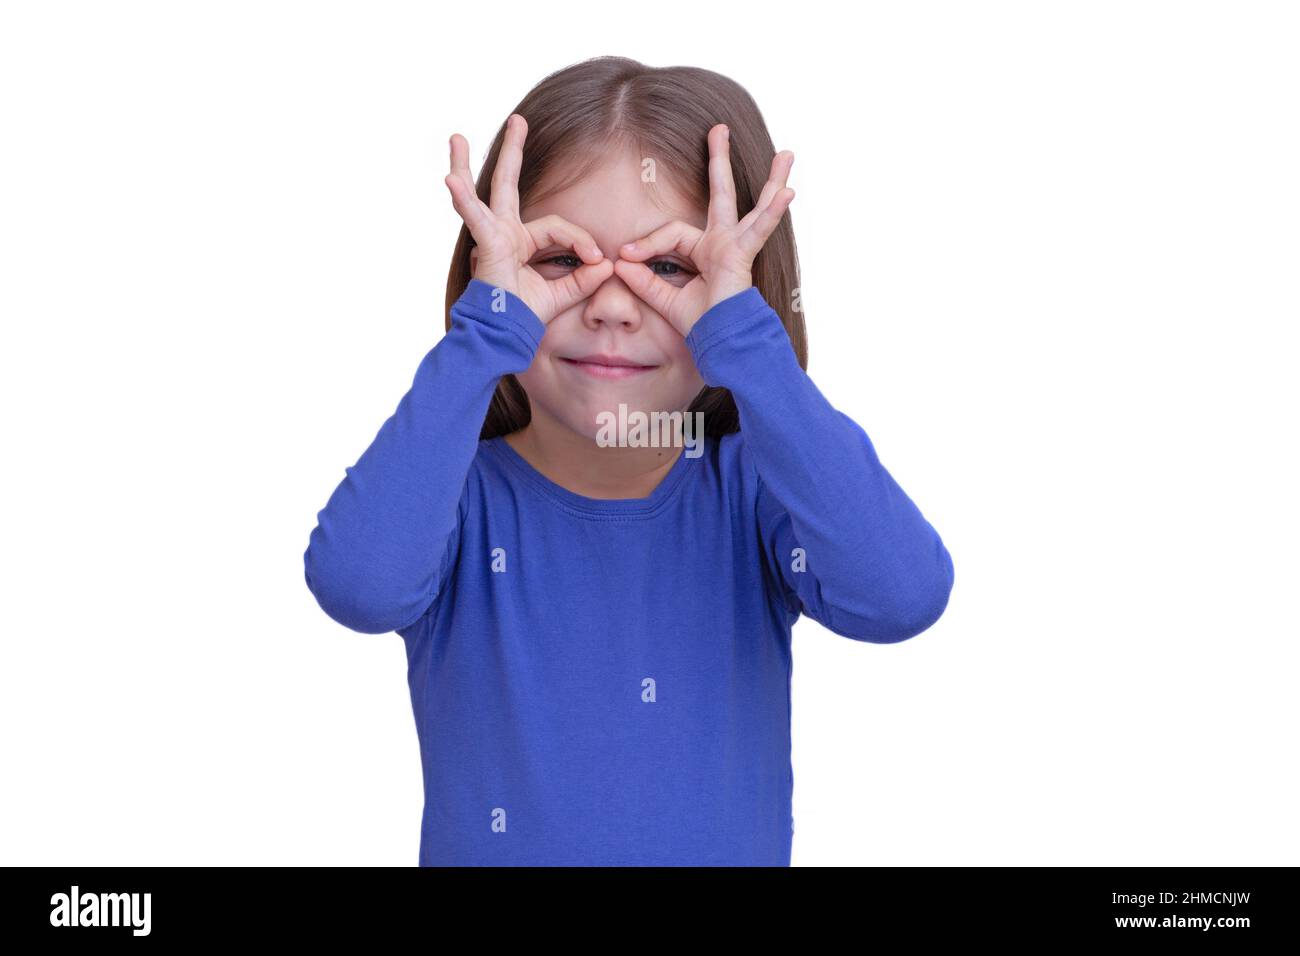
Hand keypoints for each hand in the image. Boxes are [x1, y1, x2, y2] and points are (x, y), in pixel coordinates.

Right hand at [444, 113, 613, 323]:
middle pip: (508, 184)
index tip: (598, 259)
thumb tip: (608, 264)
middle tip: (518, 120)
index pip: (558, 227)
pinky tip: (449, 180)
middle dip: (513, 152)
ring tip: (455, 137)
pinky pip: (476, 218)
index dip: (581, 241)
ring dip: (466, 165)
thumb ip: (584, 278)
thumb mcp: (563, 294)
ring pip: (481, 193)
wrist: (505, 335)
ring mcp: (491, 236)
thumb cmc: (526, 316)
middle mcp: (503, 232)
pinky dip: (463, 200)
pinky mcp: (486, 244)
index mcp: (520, 241)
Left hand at [613, 124, 794, 336]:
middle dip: (719, 161)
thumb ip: (644, 281)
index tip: (626, 256)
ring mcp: (737, 246)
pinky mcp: (744, 255)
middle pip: (720, 194)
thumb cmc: (701, 325)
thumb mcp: (666, 300)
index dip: (648, 243)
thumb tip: (620, 262)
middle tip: (719, 128)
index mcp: (706, 251)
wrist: (720, 343)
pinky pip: (759, 230)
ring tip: (787, 153)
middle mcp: (724, 243)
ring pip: (753, 205)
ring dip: (771, 179)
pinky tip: (788, 192)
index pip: (672, 234)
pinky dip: (773, 212)